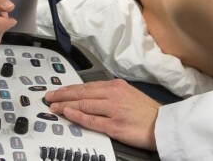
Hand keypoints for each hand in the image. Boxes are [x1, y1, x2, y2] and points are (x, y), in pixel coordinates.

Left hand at [44, 79, 158, 150]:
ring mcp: (113, 110)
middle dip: (62, 95)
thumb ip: (110, 93)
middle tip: (49, 97)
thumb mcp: (128, 94)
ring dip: (65, 105)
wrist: (163, 125)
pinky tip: (67, 113)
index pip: (86, 85)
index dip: (69, 89)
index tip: (58, 91)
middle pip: (81, 93)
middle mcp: (113, 95)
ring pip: (83, 104)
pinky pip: (91, 120)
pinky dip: (77, 116)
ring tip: (54, 107)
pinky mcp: (114, 126)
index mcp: (116, 86)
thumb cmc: (147, 112)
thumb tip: (90, 95)